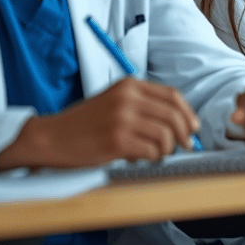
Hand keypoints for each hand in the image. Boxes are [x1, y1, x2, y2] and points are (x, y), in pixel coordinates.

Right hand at [0, 77, 199, 170]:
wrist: (52, 137)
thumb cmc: (85, 123)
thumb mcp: (114, 101)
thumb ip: (143, 106)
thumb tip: (179, 122)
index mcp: (129, 85)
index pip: (172, 96)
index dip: (187, 114)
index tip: (192, 128)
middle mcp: (127, 98)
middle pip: (173, 115)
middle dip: (185, 134)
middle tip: (185, 146)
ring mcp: (121, 119)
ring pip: (165, 135)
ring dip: (166, 149)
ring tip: (156, 154)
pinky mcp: (116, 141)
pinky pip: (151, 151)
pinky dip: (152, 158)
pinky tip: (141, 158)